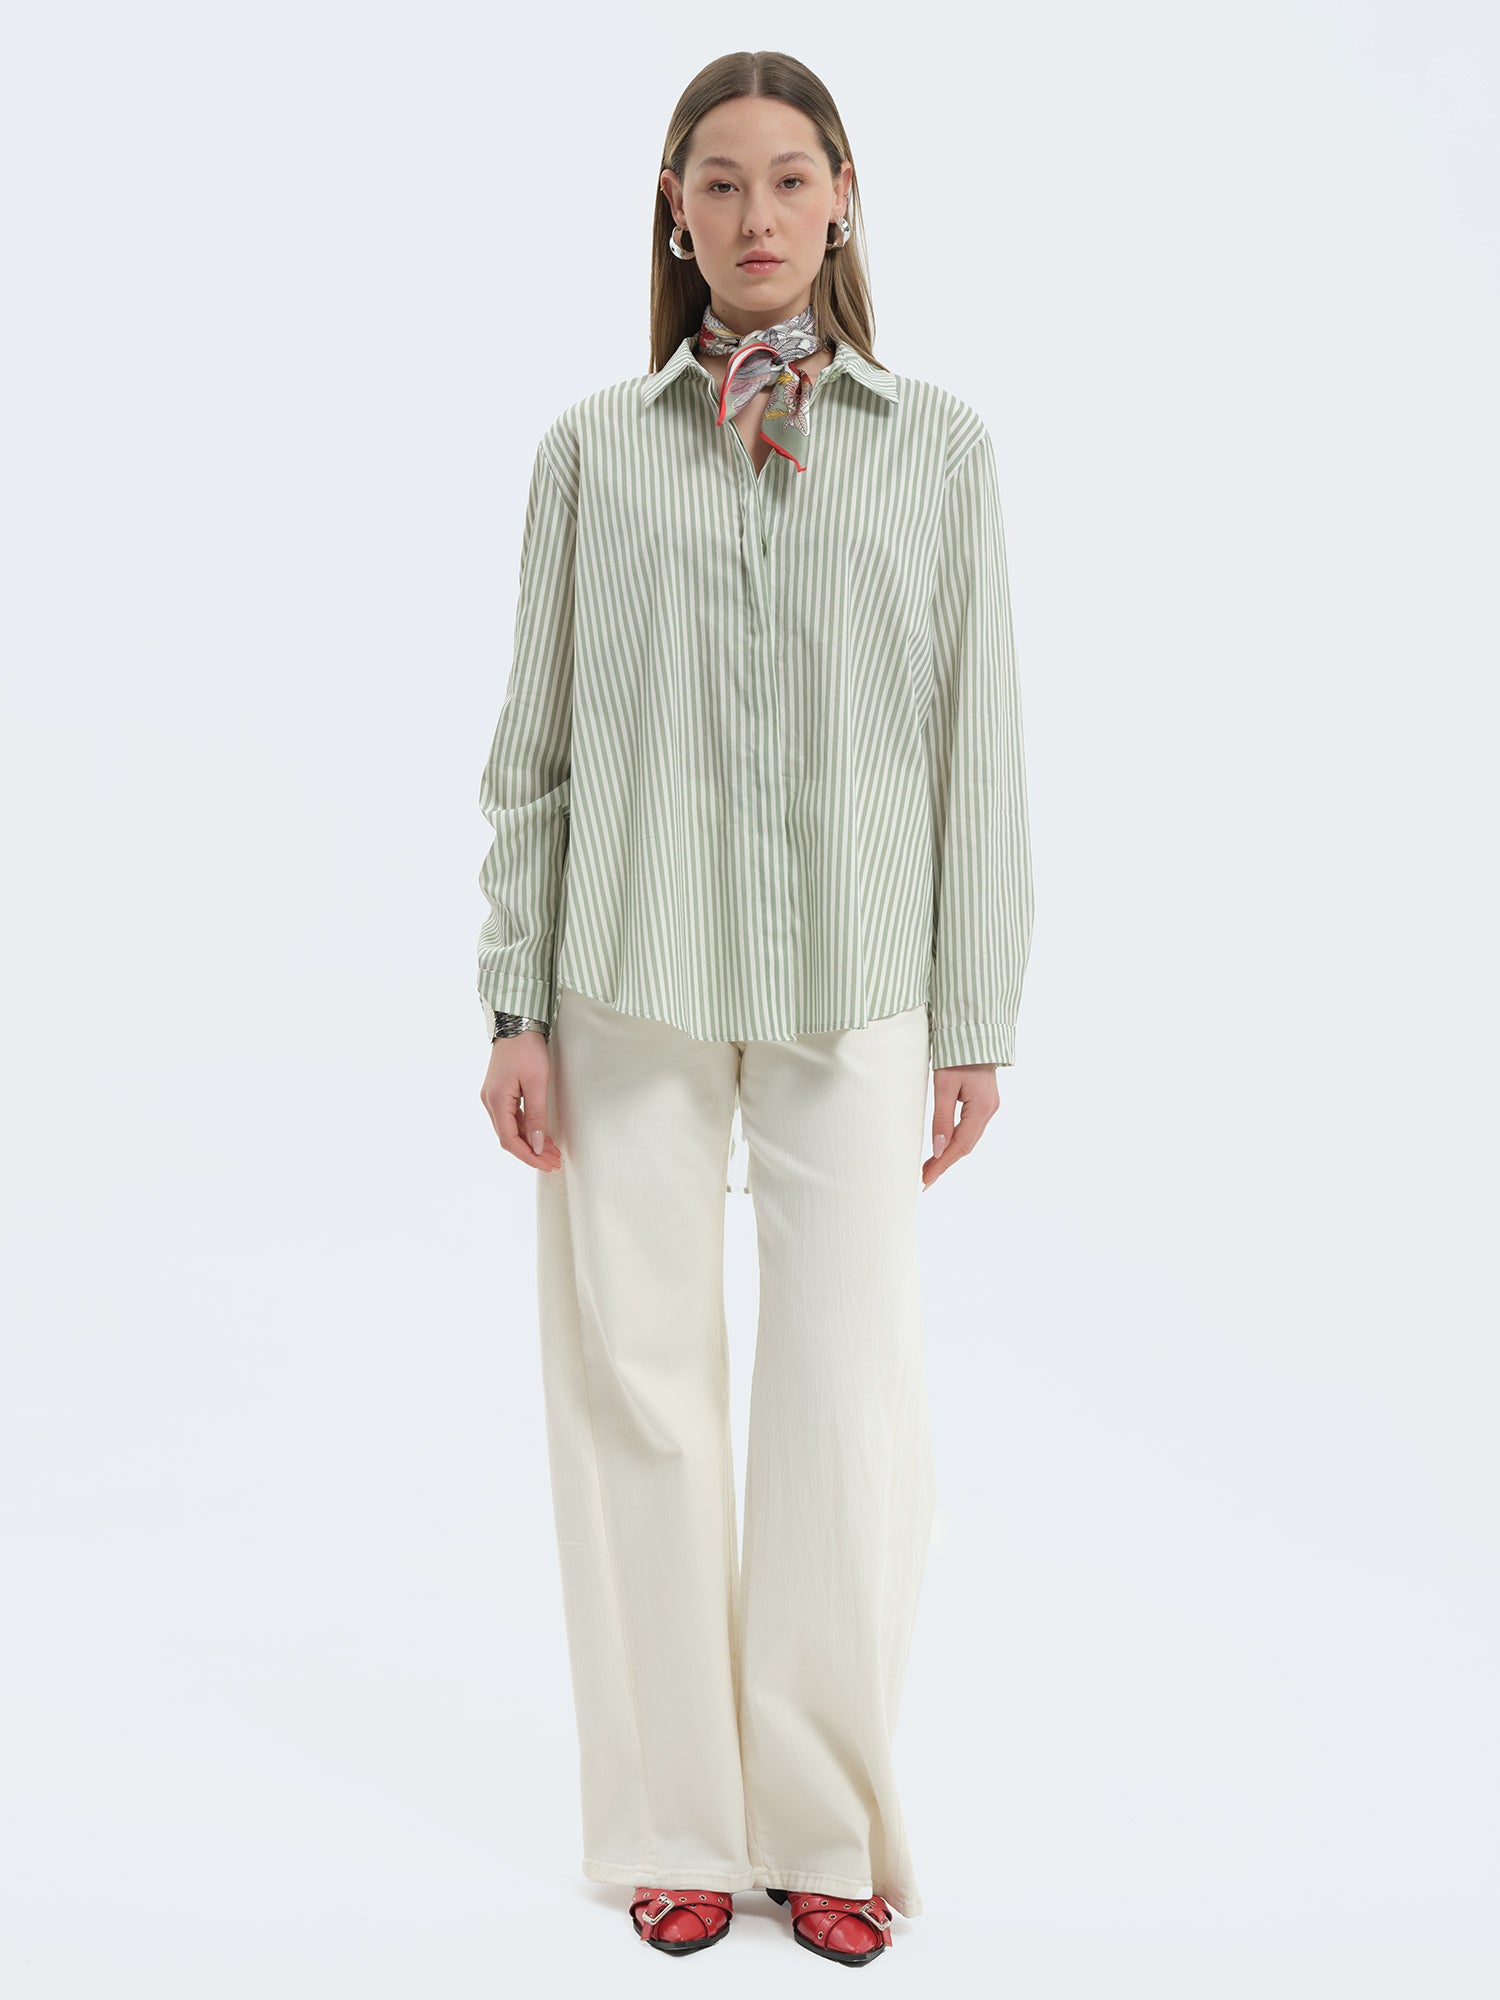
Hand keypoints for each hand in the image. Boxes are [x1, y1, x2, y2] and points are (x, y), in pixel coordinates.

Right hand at [480, 1031, 562, 1172]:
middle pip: (508, 1137)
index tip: (547, 1164)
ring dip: (530, 1141)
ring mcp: (492, 1097)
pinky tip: (541, 1134)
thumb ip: (536, 1116)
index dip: (529, 1156)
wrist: (517, 1023)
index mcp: (496, 1100)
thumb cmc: (526, 1049)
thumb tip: (537, 1144)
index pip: (509, 1140)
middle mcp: (489, 1101)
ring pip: (510, 1129)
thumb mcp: (536, 1083)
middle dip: (532, 1152)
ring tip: (552, 1151)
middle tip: (554, 1162)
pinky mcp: (499, 1092)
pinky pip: (511, 1117)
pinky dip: (526, 1128)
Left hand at [921, 1064, 998, 1189]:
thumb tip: (938, 1149)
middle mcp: (989, 1110)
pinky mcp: (984, 1103)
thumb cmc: (956, 1055)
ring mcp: (989, 1107)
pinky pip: (970, 1128)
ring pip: (968, 1138)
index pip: (961, 1145)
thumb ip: (941, 1118)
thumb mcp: (944, 1086)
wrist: (972, 1032)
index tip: (927, 1179)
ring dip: (949, 1153)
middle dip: (945, 1162)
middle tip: (925, 1177)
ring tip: (930, 1166)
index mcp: (982, 1108)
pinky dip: (956, 1140)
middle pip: (966, 1145)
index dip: (943, 1164)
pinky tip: (944, 1147)